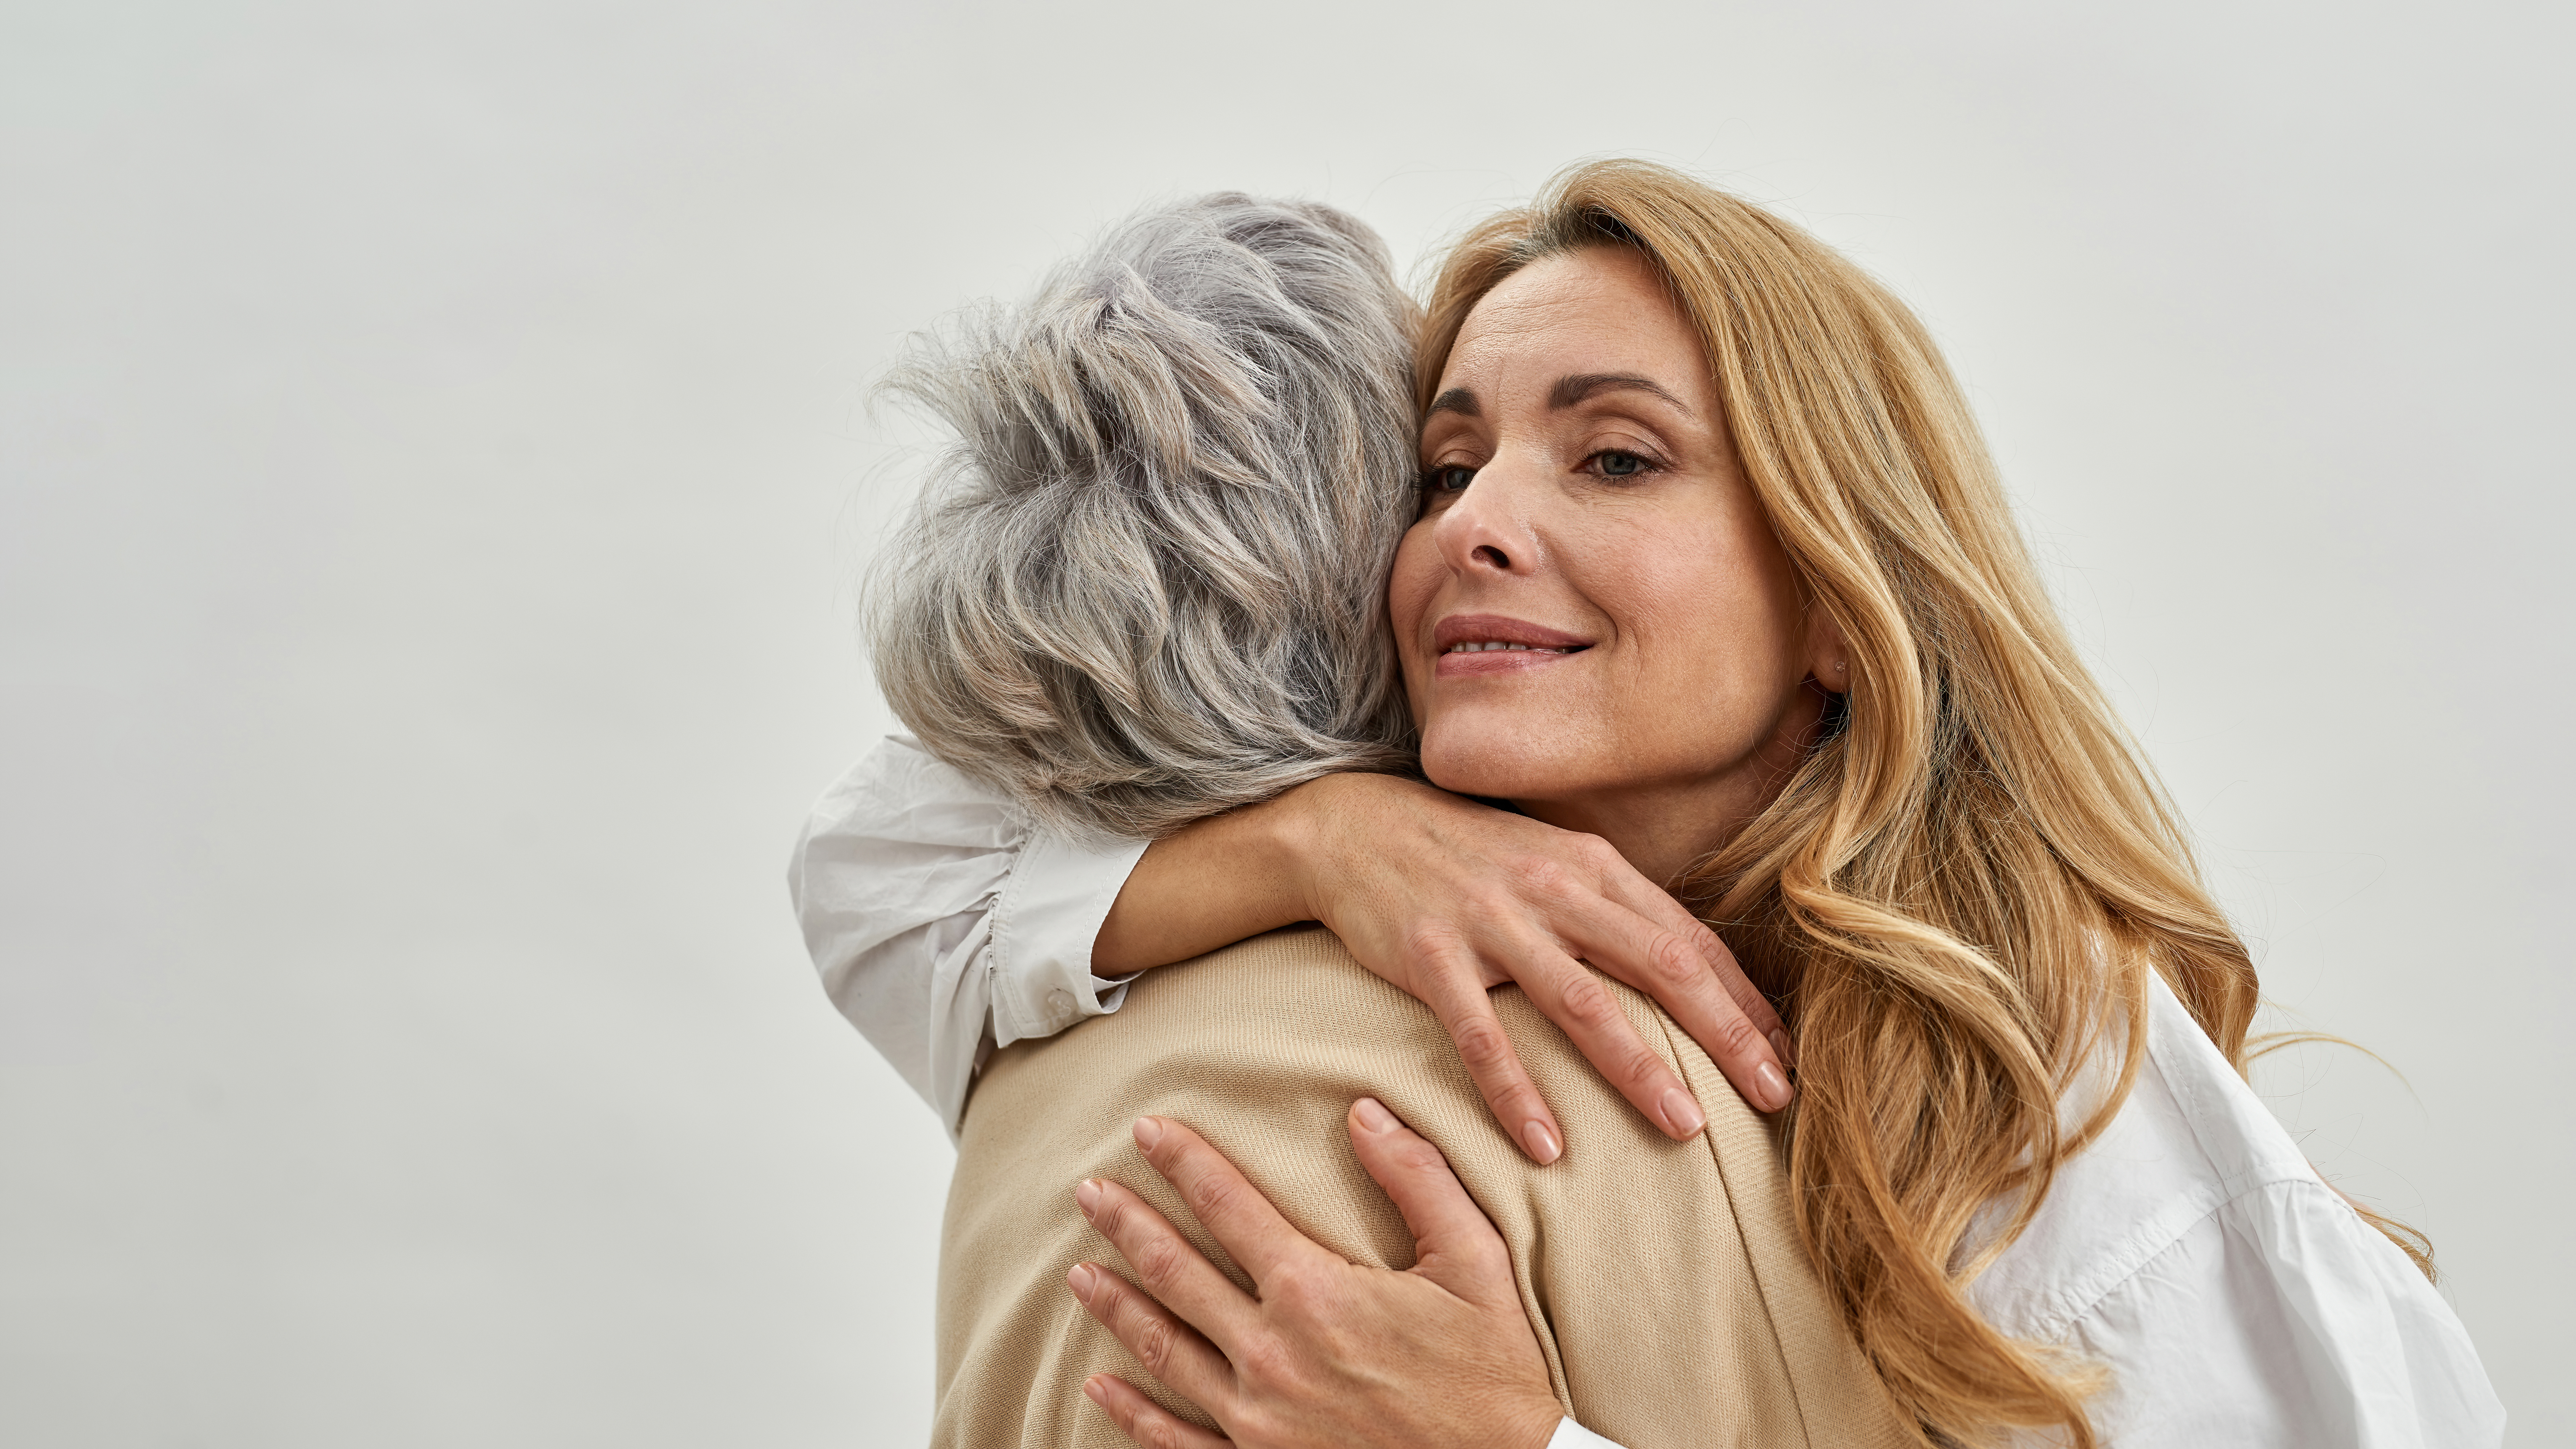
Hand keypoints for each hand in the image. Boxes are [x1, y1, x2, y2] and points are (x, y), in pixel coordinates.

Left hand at [1066, 1105, 1565, 1448]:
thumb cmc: (1495, 1373)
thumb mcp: (1476, 1262)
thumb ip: (1418, 1179)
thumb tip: (1365, 1113)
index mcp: (1316, 1293)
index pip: (1228, 1206)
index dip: (1183, 1162)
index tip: (1146, 1130)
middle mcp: (1271, 1355)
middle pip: (1175, 1273)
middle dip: (1127, 1225)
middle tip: (1088, 1192)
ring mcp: (1258, 1421)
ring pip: (1164, 1350)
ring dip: (1117, 1306)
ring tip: (1080, 1272)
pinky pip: (1177, 1441)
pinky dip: (1132, 1414)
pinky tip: (1101, 1387)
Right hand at [1280, 774, 1792, 1162]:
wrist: (1358, 826)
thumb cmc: (1472, 858)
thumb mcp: (1555, 866)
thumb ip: (1618, 914)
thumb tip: (1696, 977)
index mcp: (1595, 869)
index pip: (1690, 942)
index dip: (1744, 1003)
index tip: (1788, 1061)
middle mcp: (1555, 891)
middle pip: (1660, 967)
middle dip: (1725, 1036)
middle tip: (1773, 1097)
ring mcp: (1493, 923)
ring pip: (1582, 1003)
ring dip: (1638, 1069)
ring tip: (1687, 1128)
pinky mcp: (1432, 956)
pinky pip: (1482, 1034)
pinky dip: (1515, 1092)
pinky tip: (1546, 1146)